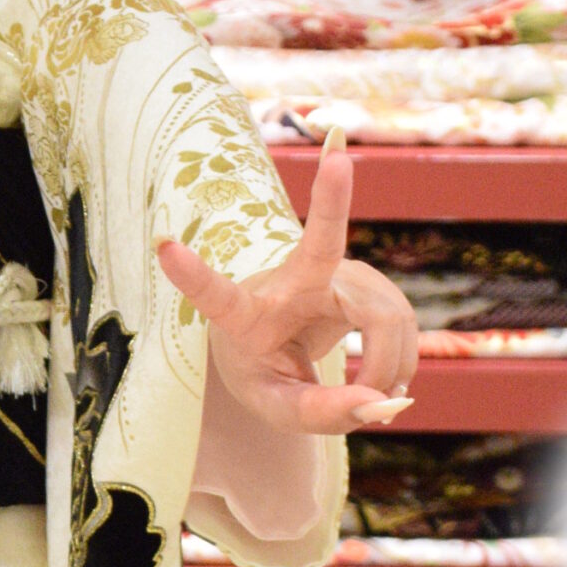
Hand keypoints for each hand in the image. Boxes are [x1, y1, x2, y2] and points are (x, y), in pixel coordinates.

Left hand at [154, 129, 420, 435]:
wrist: (277, 347)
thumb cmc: (263, 371)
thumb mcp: (277, 406)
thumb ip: (320, 412)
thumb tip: (383, 404)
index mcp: (243, 315)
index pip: (216, 297)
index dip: (191, 277)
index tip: (162, 244)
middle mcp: (290, 281)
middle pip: (320, 244)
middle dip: (330, 197)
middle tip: (338, 155)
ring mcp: (335, 274)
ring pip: (386, 318)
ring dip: (391, 368)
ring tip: (373, 398)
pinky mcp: (369, 281)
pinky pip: (403, 323)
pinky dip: (402, 363)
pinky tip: (385, 378)